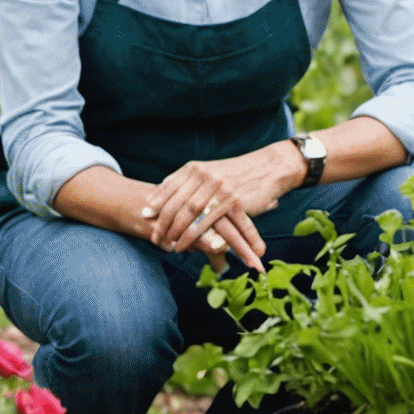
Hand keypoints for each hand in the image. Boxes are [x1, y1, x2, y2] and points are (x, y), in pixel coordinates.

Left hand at [141, 144, 301, 271]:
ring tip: (167, 245)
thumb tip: (162, 194)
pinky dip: (193, 235)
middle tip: (154, 237)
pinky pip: (206, 221)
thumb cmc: (237, 174)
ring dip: (175, 232)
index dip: (155, 203)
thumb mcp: (210, 171)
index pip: (168, 186)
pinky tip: (185, 244)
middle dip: (162, 223)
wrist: (268, 168)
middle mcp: (204, 176)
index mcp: (195, 168)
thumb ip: (189, 182)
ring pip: (188, 213)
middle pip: (175, 202)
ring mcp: (217, 188)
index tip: (145, 217)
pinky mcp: (231, 201)